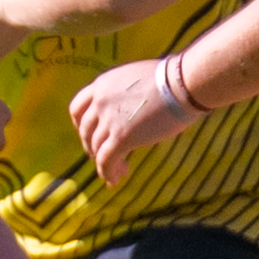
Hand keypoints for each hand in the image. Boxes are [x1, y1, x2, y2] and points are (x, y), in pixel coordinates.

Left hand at [70, 57, 202, 184]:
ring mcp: (109, 120)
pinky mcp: (121, 138)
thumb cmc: (170, 79)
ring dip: (105, 163)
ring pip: (96, 149)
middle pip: (86, 131)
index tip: (90, 134)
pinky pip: (106, 161)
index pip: (77, 108)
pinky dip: (108, 173)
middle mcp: (100, 102)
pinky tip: (115, 180)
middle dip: (93, 147)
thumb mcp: (135, 78)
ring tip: (119, 171)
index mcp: (102, 84)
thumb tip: (128, 108)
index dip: (81, 125)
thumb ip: (123, 93)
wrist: (181, 84)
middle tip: (106, 156)